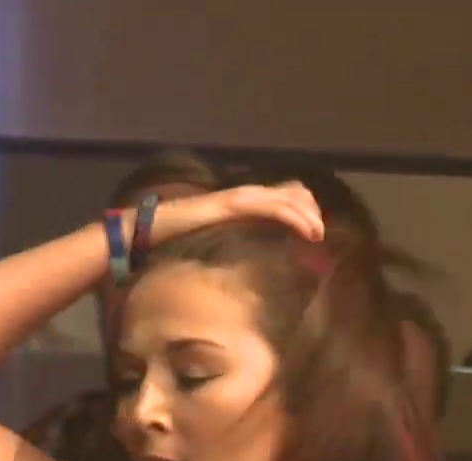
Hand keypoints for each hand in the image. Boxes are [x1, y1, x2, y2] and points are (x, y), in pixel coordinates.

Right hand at [149, 182, 324, 245]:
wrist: (151, 228)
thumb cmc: (179, 237)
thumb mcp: (219, 239)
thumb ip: (238, 240)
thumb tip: (254, 256)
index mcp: (243, 200)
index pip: (285, 195)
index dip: (305, 208)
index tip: (315, 231)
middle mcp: (246, 193)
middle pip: (293, 192)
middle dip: (312, 211)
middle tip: (320, 235)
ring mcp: (240, 197)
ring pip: (287, 198)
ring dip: (308, 216)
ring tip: (317, 235)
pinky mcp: (233, 205)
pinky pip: (271, 207)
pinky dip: (293, 218)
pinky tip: (305, 231)